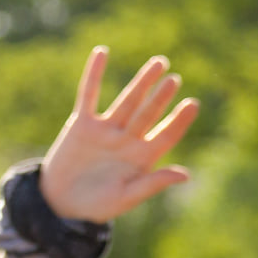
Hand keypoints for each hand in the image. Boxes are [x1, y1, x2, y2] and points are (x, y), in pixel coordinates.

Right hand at [40, 47, 197, 223]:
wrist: (63, 204)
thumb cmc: (98, 206)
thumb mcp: (127, 197)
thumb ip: (154, 183)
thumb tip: (185, 175)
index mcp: (141, 160)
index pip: (165, 136)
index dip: (179, 121)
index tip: (194, 105)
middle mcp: (127, 141)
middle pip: (149, 113)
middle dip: (162, 96)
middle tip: (175, 78)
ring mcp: (106, 130)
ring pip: (127, 100)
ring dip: (142, 82)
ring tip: (158, 63)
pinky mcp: (82, 123)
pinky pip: (89, 93)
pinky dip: (94, 73)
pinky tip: (102, 52)